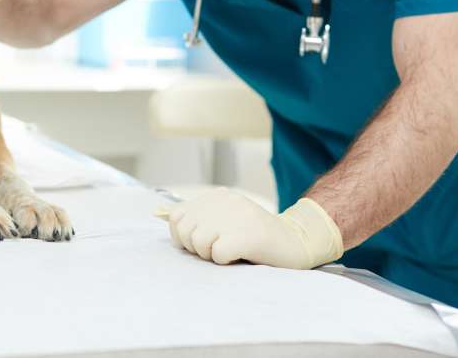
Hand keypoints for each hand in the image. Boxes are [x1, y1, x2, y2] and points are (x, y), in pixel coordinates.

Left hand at [165, 187, 342, 267]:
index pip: (176, 216)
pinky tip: (241, 255)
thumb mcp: (225, 220)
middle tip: (218, 250)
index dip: (183, 236)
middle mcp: (224, 201)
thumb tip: (162, 216)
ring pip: (198, 243)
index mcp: (217, 196)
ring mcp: (236, 216)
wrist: (296, 242)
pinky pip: (217, 254)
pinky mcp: (246, 234)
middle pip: (185, 230)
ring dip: (211, 255)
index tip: (201, 244)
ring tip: (231, 252)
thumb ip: (200, 219)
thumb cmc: (256, 238)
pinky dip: (225, 261)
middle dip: (196, 248)